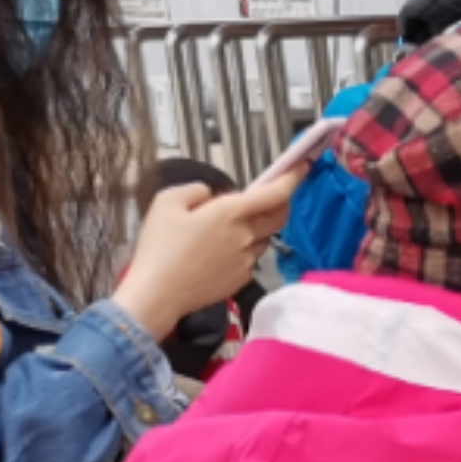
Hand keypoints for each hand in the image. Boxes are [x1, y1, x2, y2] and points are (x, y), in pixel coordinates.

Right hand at [113, 168, 299, 339]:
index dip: (291, 179)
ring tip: (230, 227)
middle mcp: (246, 236)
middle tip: (269, 195)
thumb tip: (210, 196)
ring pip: (264, 237)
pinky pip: (251, 258)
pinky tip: (220, 252)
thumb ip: (194, 191)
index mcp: (231, 213)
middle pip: (279, 216)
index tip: (302, 167)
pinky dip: (244, 249)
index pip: (274, 194)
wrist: (158, 294)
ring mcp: (247, 260)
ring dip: (258, 227)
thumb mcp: (167, 202)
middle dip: (281, 202)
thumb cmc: (159, 247)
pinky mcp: (242, 280)